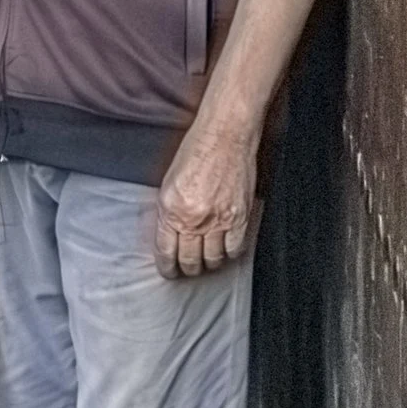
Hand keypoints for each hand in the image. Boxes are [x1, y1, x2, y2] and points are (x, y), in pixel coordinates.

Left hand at [156, 115, 258, 277]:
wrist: (225, 136)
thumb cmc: (196, 152)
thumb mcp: (169, 183)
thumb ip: (168, 212)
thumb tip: (169, 236)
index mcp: (171, 210)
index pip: (166, 252)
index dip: (167, 267)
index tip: (169, 271)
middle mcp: (194, 219)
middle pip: (191, 260)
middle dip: (188, 269)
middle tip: (189, 269)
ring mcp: (219, 220)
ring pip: (214, 259)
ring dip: (209, 263)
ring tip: (208, 259)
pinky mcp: (240, 217)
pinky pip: (235, 249)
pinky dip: (230, 253)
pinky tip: (226, 249)